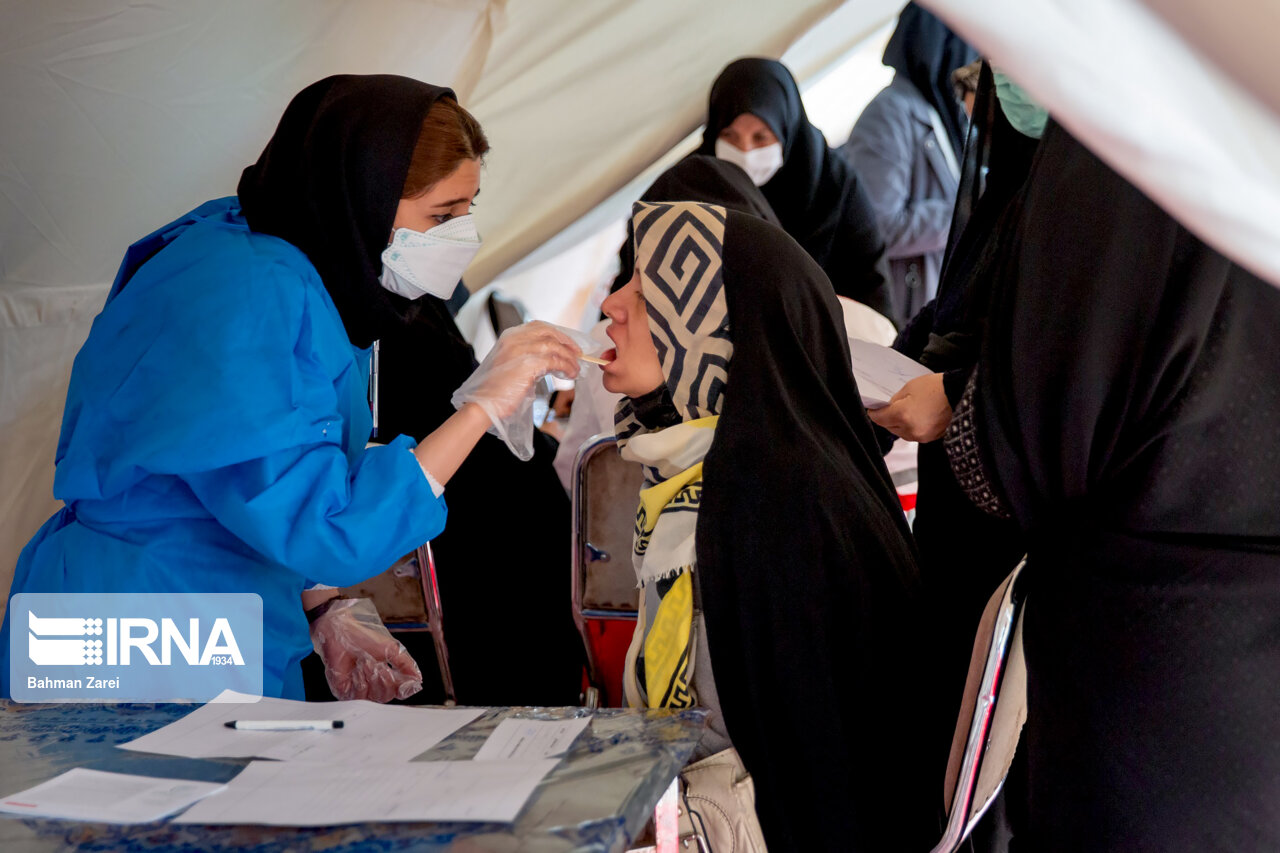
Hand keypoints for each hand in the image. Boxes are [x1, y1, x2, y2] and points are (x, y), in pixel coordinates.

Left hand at [310, 598, 421, 702]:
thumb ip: (406, 664)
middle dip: (385, 679)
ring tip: (364, 662)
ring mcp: (359, 690)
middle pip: (387, 696)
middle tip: (378, 664)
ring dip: (371, 677)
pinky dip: (359, 682)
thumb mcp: (391, 649)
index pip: (399, 691)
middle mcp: (373, 686)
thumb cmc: (364, 638)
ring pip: (374, 697)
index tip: (405, 681)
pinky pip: (358, 697)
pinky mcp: (345, 692)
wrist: (342, 633)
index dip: (403, 687)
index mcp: (386, 676)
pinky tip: (355, 670)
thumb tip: (418, 678)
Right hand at [465, 321, 581, 420]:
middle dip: (567, 342)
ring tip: (575, 370)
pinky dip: (566, 367)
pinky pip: (555, 361)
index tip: (568, 344)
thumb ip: (526, 355)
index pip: (539, 326)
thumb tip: (551, 357)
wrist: (483, 404)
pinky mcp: (528, 364)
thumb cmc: (497, 390)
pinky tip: (570, 375)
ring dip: (569, 358)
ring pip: (554, 346)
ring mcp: (521, 350)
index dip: (557, 334)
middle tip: (578, 354)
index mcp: (509, 336)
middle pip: (549, 332)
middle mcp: (514, 338)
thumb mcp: (511, 364)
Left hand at [867, 372, 951, 442]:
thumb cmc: (936, 388)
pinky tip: (917, 417)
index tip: (873, 409)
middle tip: (890, 408)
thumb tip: (887, 408)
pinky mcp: (931, 438)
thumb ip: (895, 400)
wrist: (960, 394)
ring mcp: (921, 436)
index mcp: (903, 415)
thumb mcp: (910, 387)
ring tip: (906, 412)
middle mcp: (910, 430)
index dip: (874, 413)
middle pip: (889, 427)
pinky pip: (914, 435)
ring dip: (899, 425)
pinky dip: (912, 428)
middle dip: (887, 418)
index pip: (879, 419)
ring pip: (901, 433)